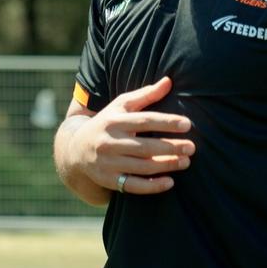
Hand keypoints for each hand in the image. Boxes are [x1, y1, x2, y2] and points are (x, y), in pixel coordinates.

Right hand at [67, 76, 193, 194]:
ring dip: (166, 165)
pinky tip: (170, 182)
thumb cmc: (106, 124)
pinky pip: (133, 185)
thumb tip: (169, 81)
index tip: (187, 124)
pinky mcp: (108, 180)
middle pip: (145, 146)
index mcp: (114, 121)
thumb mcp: (120, 106)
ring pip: (141, 166)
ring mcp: (108, 162)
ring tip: (185, 162)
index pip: (144, 120)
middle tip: (191, 147)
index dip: (166, 122)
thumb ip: (145, 95)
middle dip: (171, 147)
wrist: (75, 149)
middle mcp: (110, 142)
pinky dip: (152, 186)